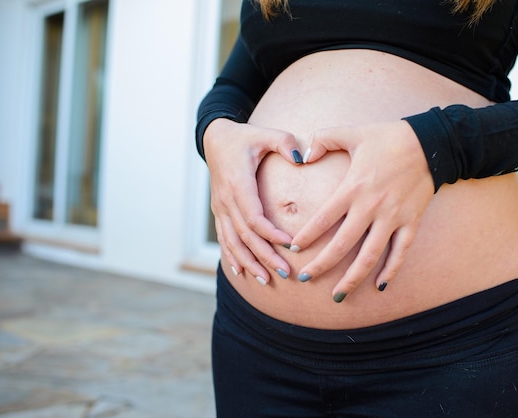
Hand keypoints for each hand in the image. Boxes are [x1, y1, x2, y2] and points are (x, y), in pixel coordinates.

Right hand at [204, 118, 302, 283]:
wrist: (215, 139)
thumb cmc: (244, 137)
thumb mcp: (265, 133)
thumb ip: (285, 142)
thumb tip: (303, 158)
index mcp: (237, 183)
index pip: (253, 216)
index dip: (270, 233)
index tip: (290, 244)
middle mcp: (226, 200)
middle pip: (245, 236)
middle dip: (264, 256)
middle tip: (284, 273)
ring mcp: (220, 207)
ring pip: (232, 242)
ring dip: (249, 262)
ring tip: (266, 280)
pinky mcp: (219, 211)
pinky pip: (224, 238)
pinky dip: (232, 256)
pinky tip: (242, 272)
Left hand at [293, 120, 434, 301]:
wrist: (430, 142)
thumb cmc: (388, 137)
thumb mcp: (352, 132)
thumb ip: (322, 140)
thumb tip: (302, 156)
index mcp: (353, 188)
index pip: (323, 219)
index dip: (306, 236)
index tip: (293, 249)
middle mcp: (371, 207)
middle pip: (341, 245)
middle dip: (320, 265)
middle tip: (304, 278)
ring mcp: (393, 217)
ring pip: (370, 256)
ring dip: (353, 278)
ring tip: (338, 295)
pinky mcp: (411, 221)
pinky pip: (400, 252)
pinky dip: (391, 270)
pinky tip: (379, 286)